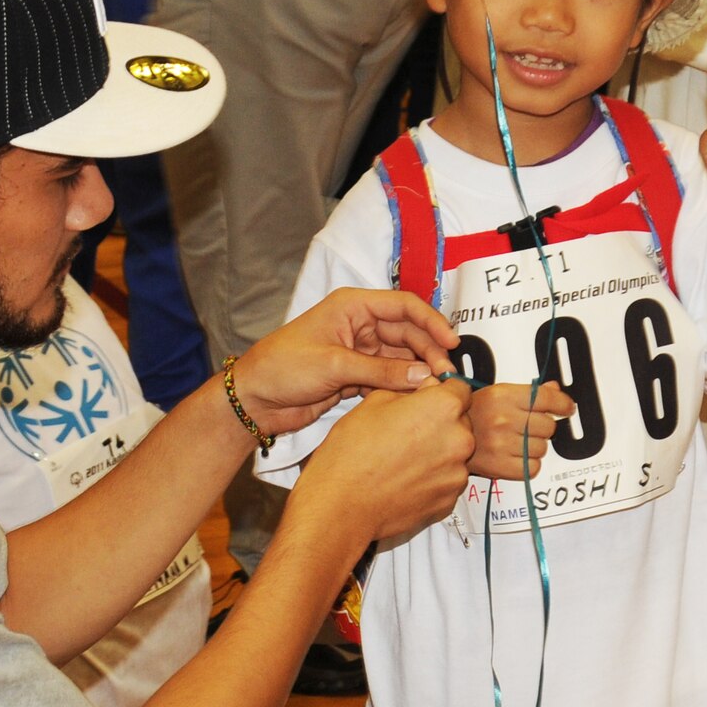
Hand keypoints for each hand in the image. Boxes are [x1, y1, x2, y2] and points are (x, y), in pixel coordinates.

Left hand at [232, 287, 457, 436]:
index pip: (403, 307)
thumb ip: (382, 371)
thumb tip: (425, 376)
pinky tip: (417, 398)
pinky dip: (402, 387)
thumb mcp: (335, 366)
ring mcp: (359, 352)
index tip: (452, 342)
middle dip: (428, 352)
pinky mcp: (355, 377)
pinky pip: (388, 378)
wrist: (254, 399)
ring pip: (401, 358)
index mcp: (353, 306)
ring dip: (418, 372)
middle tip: (446, 376)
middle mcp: (359, 325)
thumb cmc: (283, 368)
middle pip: (407, 334)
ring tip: (437, 389)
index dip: (431, 322)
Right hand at [305, 379, 474, 547]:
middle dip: (440, 424)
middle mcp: (459, 440)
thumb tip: (422, 391)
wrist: (342, 504)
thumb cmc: (351, 455)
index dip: (442, 392)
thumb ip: (409, 391)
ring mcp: (456, 474)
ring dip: (437, 453)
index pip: (460, 388)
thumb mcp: (374, 402)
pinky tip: (404, 479)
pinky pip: (446, 482)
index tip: (429, 399)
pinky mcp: (448, 500)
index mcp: (443, 408)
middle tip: (408, 432)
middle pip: (461, 423)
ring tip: (403, 460)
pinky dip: (431, 479)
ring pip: (454, 454)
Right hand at [467, 380, 573, 480]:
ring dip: (534, 446)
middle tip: (526, 427)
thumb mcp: (496, 394)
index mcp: (502, 396)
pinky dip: (528, 464)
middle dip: (542, 427)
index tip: (567, 408)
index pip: (546, 399)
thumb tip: (555, 391)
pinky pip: (533, 467)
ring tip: (516, 442)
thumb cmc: (470, 416)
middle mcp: (503, 419)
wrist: (445, 439)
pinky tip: (515, 456)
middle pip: (549, 426)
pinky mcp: (501, 467)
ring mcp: (502, 444)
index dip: (563, 404)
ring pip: (542, 448)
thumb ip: (528, 392)